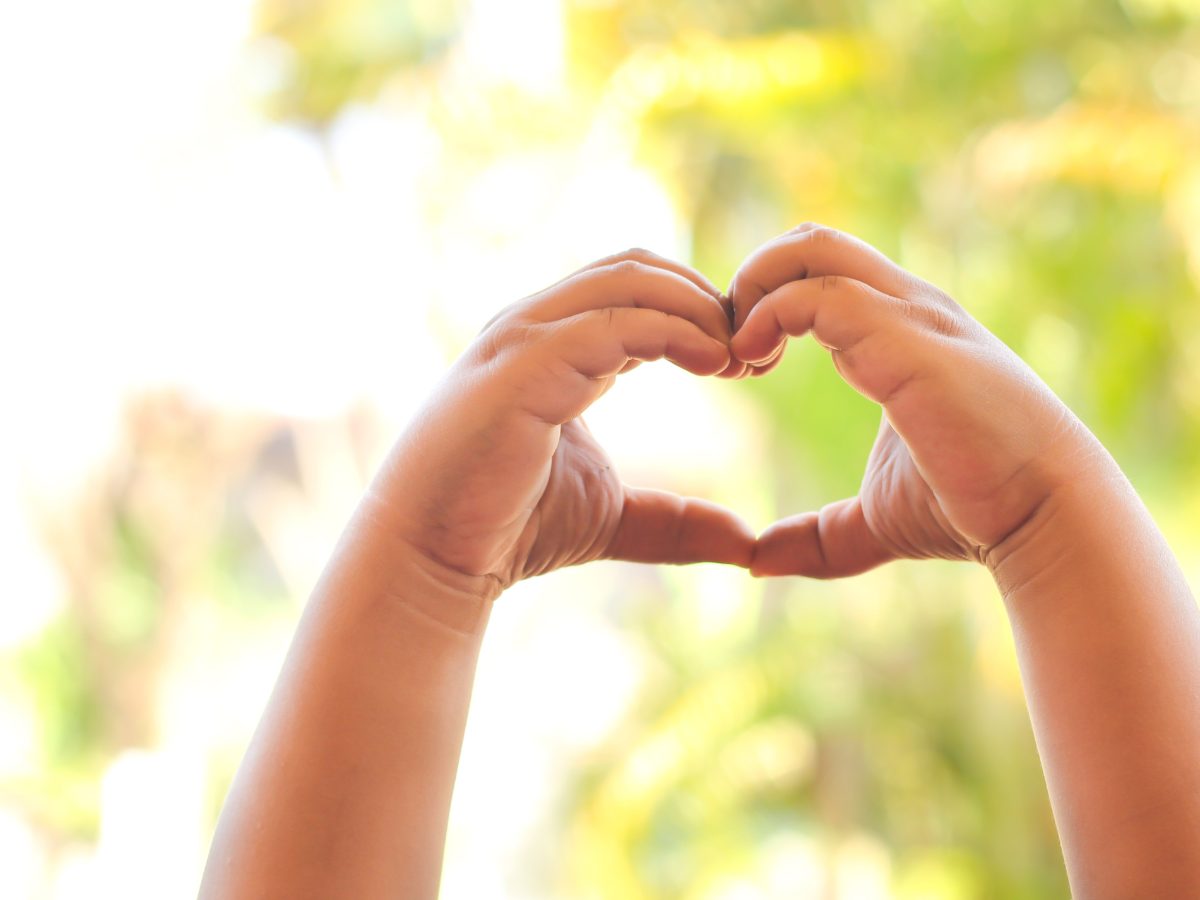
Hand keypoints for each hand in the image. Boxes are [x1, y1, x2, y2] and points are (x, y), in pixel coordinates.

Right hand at [375, 250, 755, 596]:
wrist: (432, 559)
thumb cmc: (509, 529)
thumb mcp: (612, 517)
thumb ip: (675, 521)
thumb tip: (745, 542)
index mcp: (554, 345)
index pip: (637, 287)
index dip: (701, 311)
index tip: (751, 360)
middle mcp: (535, 326)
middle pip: (638, 267)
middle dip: (706, 298)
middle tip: (757, 352)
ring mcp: (523, 338)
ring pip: (627, 280)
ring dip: (697, 307)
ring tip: (741, 356)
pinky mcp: (521, 364)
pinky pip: (610, 322)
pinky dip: (671, 330)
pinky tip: (713, 363)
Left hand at [729, 224, 1098, 577]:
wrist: (1042, 516)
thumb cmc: (969, 511)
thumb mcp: (874, 519)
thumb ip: (816, 536)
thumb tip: (756, 562)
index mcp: (898, 330)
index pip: (816, 272)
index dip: (763, 305)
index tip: (741, 367)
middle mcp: (904, 306)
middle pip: (809, 240)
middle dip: (751, 279)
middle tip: (729, 353)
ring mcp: (908, 315)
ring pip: (811, 249)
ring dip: (753, 293)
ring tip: (738, 360)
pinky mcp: (905, 340)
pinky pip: (819, 295)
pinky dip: (768, 316)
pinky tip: (753, 364)